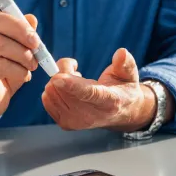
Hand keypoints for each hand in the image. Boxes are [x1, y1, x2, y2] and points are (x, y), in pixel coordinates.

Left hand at [42, 48, 157, 131]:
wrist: (120, 112)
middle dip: (64, 71)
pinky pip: (47, 99)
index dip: (72, 85)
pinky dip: (53, 89)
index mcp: (109, 101)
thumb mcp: (129, 74)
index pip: (89, 94)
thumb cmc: (123, 89)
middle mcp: (91, 116)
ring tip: (75, 81)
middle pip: (64, 91)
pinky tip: (67, 89)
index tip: (57, 77)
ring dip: (58, 80)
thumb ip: (125, 63)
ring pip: (52, 93)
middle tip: (76, 70)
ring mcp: (76, 122)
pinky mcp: (65, 124)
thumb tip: (121, 52)